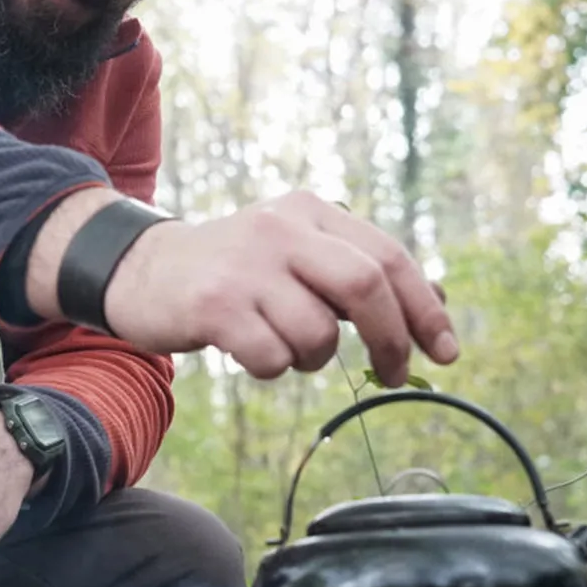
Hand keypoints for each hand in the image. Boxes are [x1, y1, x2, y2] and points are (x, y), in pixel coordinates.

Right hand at [102, 191, 456, 386]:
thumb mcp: (296, 254)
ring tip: (287, 348)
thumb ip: (358, 271)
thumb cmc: (233, 272)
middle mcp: (281, 229)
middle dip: (392, 339)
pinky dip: (274, 368)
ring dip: (314, 359)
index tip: (445, 352)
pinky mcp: (214, 305)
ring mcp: (247, 266)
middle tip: (395, 375)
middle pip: (366, 286)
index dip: (426, 308)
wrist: (141, 271)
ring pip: (318, 334)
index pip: (388, 257)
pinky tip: (250, 352)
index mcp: (311, 211)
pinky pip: (274, 358)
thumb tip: (440, 302)